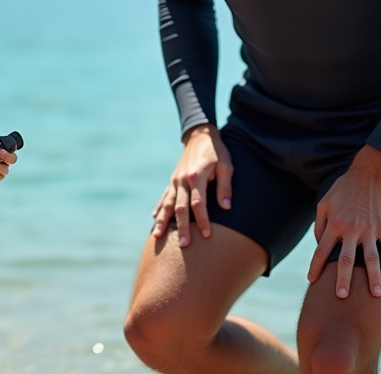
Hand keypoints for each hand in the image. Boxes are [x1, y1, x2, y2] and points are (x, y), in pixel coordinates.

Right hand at [151, 124, 232, 246]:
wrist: (200, 135)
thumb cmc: (217, 152)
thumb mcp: (226, 166)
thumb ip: (225, 186)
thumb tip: (226, 208)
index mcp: (196, 177)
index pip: (198, 204)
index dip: (203, 220)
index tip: (206, 235)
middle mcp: (182, 180)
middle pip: (181, 208)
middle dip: (182, 227)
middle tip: (183, 245)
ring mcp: (175, 180)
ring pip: (167, 204)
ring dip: (163, 221)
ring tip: (158, 237)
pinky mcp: (172, 180)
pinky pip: (164, 196)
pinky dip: (159, 208)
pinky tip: (154, 219)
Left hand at [307, 145, 380, 298]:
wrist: (369, 172)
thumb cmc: (344, 188)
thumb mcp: (325, 203)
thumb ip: (320, 225)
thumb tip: (320, 246)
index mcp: (336, 224)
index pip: (322, 250)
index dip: (315, 266)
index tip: (311, 281)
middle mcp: (355, 229)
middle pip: (348, 259)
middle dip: (344, 280)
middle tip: (343, 297)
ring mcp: (375, 228)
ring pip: (377, 257)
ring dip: (378, 276)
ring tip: (379, 294)